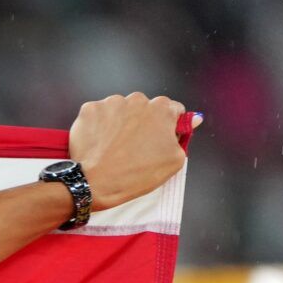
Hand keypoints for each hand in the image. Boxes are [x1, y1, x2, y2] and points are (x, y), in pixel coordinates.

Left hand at [67, 93, 201, 210]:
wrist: (93, 183)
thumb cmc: (135, 175)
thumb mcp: (174, 160)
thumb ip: (183, 135)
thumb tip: (193, 119)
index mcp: (162, 109)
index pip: (171, 111)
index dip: (166, 127)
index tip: (158, 140)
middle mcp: (137, 99)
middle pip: (144, 109)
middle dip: (141, 124)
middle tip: (133, 148)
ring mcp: (111, 102)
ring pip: (120, 110)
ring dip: (119, 124)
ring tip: (114, 148)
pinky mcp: (89, 109)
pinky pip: (98, 115)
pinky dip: (98, 126)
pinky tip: (98, 143)